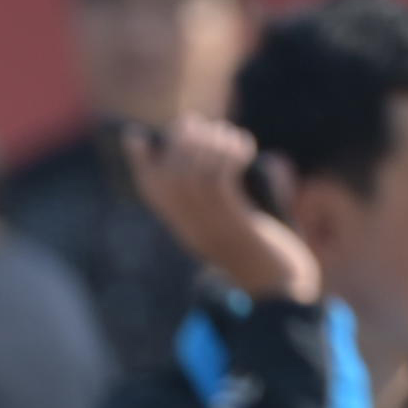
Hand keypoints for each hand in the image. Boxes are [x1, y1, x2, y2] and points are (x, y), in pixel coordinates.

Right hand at [129, 117, 323, 305]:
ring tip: (229, 135)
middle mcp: (188, 221)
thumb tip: (202, 155)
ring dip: (214, 140)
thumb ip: (206, 196)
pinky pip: (222, 175)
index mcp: (181, 222)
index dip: (138, 159)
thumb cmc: (249, 244)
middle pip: (172, 170)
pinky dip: (232, 152)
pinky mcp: (233, 216)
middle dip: (185, 138)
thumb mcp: (222, 220)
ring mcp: (208, 220)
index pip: (148, 187)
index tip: (137, 136)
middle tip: (206, 127)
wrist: (270, 280)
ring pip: (197, 167)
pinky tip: (244, 146)